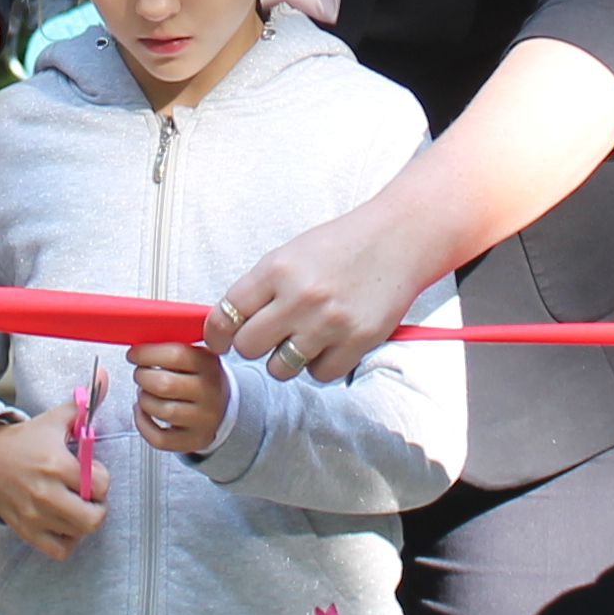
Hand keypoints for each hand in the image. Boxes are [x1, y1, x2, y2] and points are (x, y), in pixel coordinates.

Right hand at [0, 408, 105, 561]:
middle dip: (98, 505)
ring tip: (76, 505)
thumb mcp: (53, 420)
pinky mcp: (27, 531)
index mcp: (54, 464)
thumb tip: (104, 375)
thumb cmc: (25, 441)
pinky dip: (68, 540)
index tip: (91, 470)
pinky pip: (60, 549)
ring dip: (83, 521)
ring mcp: (34, 516)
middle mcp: (45, 494)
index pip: (99, 484)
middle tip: (89, 494)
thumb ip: (82, 403)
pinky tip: (65, 523)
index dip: (101, 478)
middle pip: (92, 518)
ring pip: (78, 534)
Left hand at [129, 341, 229, 456]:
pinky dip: (143, 424)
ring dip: (144, 399)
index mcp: (209, 364)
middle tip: (140, 374)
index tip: (134, 354)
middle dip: (142, 377)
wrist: (222, 407)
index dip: (147, 353)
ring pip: (161, 410)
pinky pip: (160, 438)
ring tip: (145, 392)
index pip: (175, 355)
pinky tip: (143, 412)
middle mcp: (210, 392)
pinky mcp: (194, 441)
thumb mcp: (195, 356)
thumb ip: (172, 347)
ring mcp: (203, 419)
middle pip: (164, 384)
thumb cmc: (199, 378)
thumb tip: (139, 344)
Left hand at [208, 203, 444, 385]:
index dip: (217, 333)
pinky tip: (327, 343)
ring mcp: (329, 322)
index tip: (219, 341)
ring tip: (301, 338)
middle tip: (267, 335)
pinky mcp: (357, 342)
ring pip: (280, 368)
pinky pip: (318, 374)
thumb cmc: (341, 245)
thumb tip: (227, 324)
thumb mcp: (290, 254)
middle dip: (253, 345)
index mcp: (277, 269)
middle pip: (248, 347)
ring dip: (285, 359)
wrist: (396, 240)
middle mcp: (300, 297)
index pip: (226, 314)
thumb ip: (260, 288)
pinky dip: (318, 364)